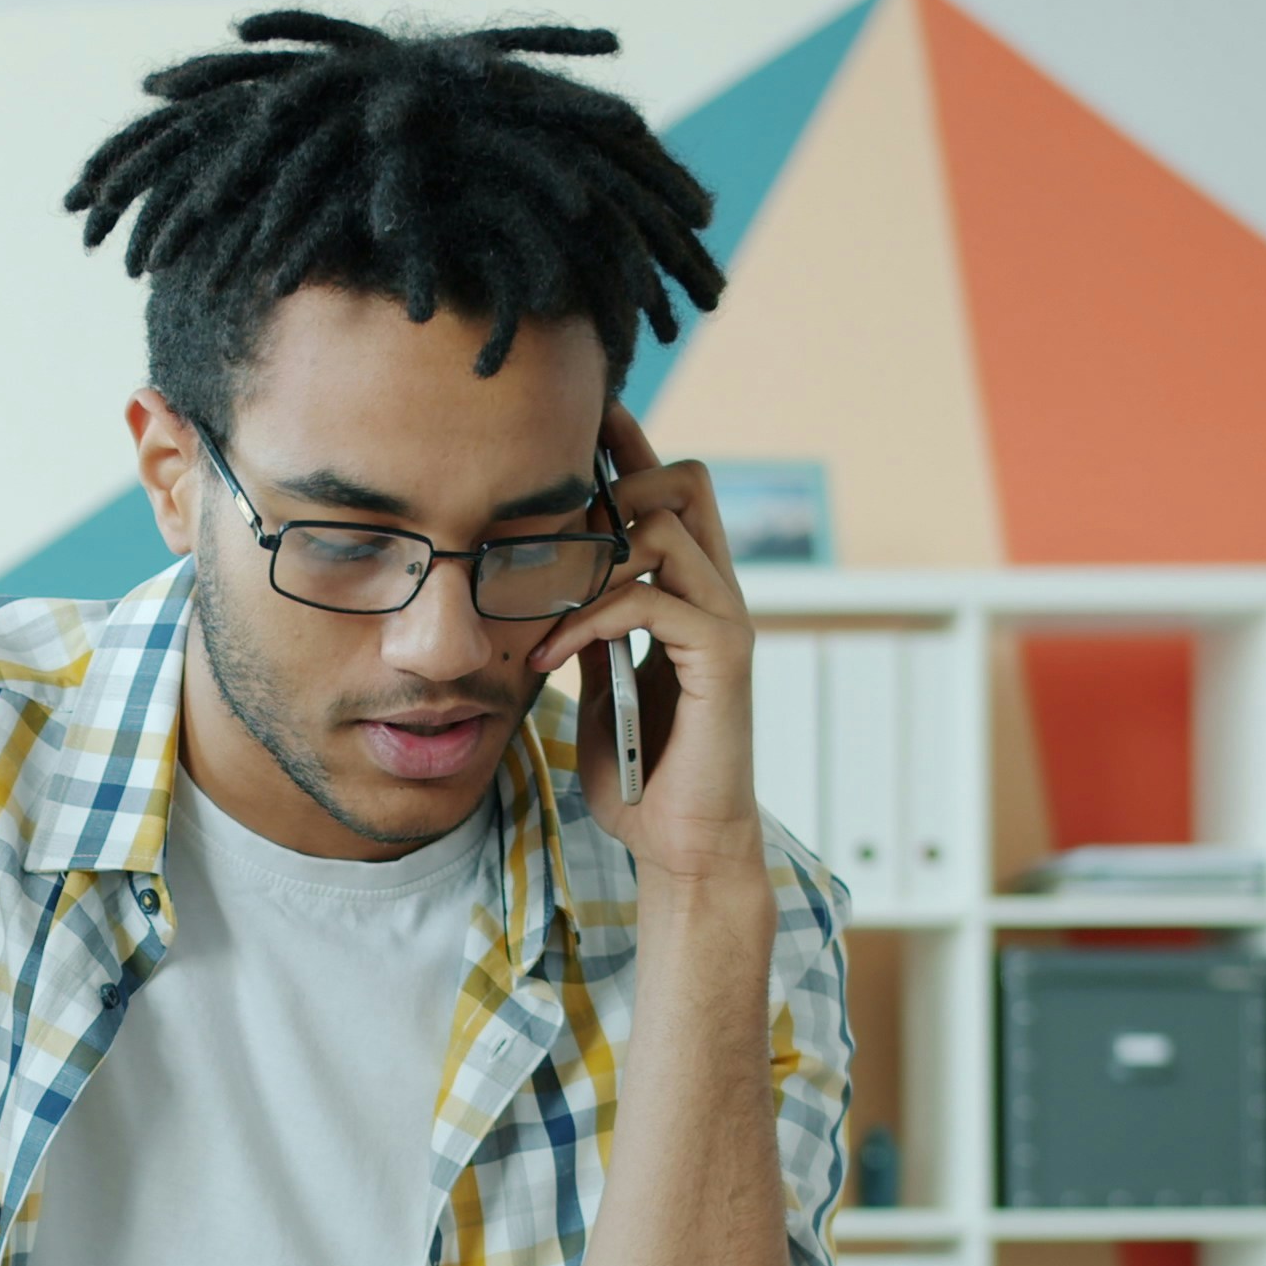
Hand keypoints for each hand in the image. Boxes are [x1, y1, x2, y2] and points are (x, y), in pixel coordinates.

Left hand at [530, 403, 768, 891]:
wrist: (681, 845)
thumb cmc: (641, 775)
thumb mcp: (601, 686)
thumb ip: (590, 632)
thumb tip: (545, 589)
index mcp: (692, 594)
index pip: (670, 493)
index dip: (630, 449)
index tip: (580, 420)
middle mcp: (719, 594)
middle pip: (688, 481)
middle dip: (618, 483)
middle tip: (553, 526)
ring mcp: (727, 620)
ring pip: (667, 527)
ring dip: (590, 558)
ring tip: (539, 610)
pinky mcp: (722, 656)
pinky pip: (649, 598)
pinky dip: (587, 620)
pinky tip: (547, 659)